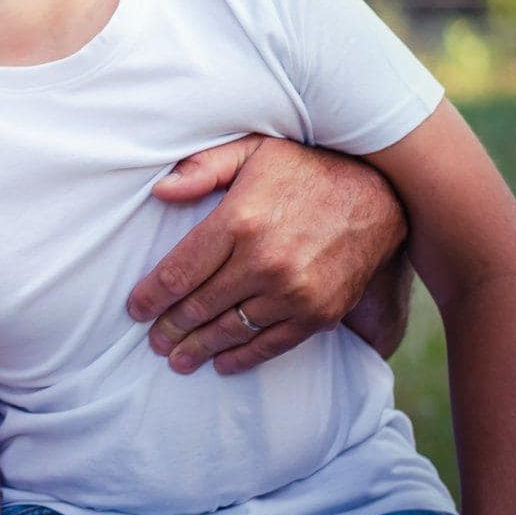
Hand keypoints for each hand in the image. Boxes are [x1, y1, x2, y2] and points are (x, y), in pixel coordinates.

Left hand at [125, 135, 407, 374]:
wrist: (381, 192)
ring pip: (230, 330)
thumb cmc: (306, 168)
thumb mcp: (252, 150)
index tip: (134, 309)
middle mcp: (264, 262)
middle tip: (152, 340)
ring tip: (177, 359)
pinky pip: (271, 345)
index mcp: (238, 221)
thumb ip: (204, 169)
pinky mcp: (320, 313)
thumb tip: (160, 192)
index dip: (151, 296)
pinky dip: (242, 358)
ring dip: (198, 348)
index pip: (179, 272)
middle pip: (199, 306)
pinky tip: (221, 363)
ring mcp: (294, 292)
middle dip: (169, 327)